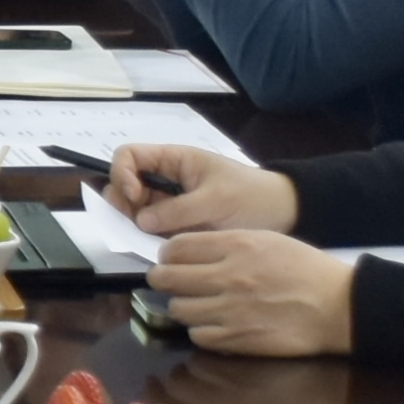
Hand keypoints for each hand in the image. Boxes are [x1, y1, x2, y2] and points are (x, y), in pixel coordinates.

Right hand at [109, 144, 291, 234]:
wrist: (282, 215)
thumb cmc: (252, 197)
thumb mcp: (216, 200)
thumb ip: (178, 209)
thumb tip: (141, 221)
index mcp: (174, 160)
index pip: (129, 156)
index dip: (122, 174)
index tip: (135, 196)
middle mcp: (165, 179)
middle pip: (124, 184)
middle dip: (124, 202)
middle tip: (138, 224)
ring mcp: (169, 203)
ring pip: (134, 209)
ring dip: (134, 223)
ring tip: (152, 237)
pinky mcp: (175, 225)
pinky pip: (150, 229)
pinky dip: (147, 237)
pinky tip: (160, 246)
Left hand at [150, 230, 355, 356]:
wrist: (336, 306)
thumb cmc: (305, 270)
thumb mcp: (267, 240)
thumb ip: (226, 244)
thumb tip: (188, 252)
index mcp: (237, 246)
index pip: (177, 247)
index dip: (167, 254)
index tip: (169, 259)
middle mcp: (228, 276)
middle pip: (168, 278)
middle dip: (161, 279)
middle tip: (166, 281)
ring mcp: (231, 310)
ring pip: (178, 308)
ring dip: (182, 305)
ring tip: (195, 303)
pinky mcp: (237, 339)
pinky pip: (198, 335)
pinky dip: (200, 330)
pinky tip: (213, 323)